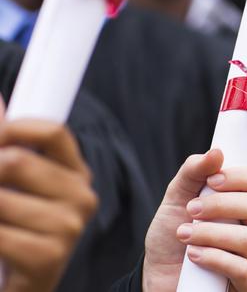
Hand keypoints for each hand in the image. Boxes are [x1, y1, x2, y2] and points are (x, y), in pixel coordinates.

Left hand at [0, 119, 97, 291]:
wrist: (17, 287)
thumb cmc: (12, 232)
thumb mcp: (11, 187)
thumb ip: (6, 145)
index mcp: (75, 174)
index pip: (52, 131)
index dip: (12, 128)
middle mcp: (81, 197)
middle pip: (17, 161)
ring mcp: (70, 227)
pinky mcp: (50, 257)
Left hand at [142, 149, 246, 291]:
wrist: (158, 277)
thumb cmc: (173, 238)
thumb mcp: (177, 199)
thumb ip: (194, 172)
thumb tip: (216, 152)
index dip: (242, 176)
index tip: (212, 179)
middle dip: (221, 204)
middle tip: (191, 209)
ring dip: (211, 233)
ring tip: (184, 234)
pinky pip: (243, 270)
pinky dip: (214, 258)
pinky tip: (193, 256)